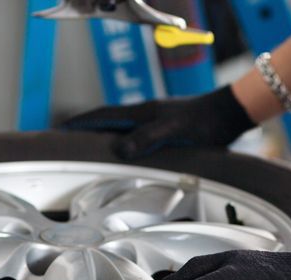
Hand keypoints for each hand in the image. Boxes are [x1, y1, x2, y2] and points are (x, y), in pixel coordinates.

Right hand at [60, 85, 254, 158]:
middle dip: (85, 130)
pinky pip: (136, 137)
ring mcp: (155, 121)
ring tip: (88, 150)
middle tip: (66, 140)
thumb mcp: (174, 131)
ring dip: (104, 137)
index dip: (80, 123)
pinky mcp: (167, 130)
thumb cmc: (205, 123)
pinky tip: (126, 155)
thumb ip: (147, 138)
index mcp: (142, 113)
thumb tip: (119, 149)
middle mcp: (145, 115)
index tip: (59, 129)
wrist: (231, 114)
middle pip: (107, 121)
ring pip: (121, 129)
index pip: (102, 116)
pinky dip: (123, 144)